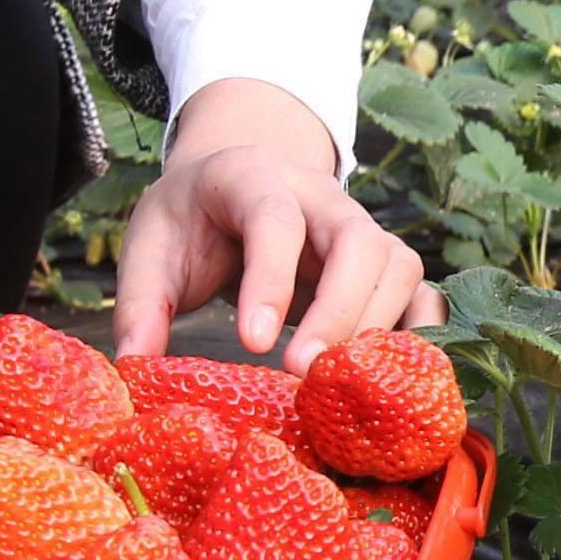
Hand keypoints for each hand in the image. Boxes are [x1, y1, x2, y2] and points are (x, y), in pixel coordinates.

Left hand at [111, 77, 441, 364]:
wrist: (234, 182)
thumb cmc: (191, 219)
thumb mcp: (150, 246)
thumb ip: (140, 302)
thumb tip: (137, 368)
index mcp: (255, 177)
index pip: (275, 220)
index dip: (270, 280)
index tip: (253, 343)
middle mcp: (323, 197)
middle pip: (356, 242)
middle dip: (337, 310)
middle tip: (302, 371)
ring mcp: (363, 228)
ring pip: (398, 266)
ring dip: (375, 327)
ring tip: (336, 382)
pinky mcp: (384, 266)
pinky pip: (423, 296)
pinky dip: (417, 336)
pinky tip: (388, 379)